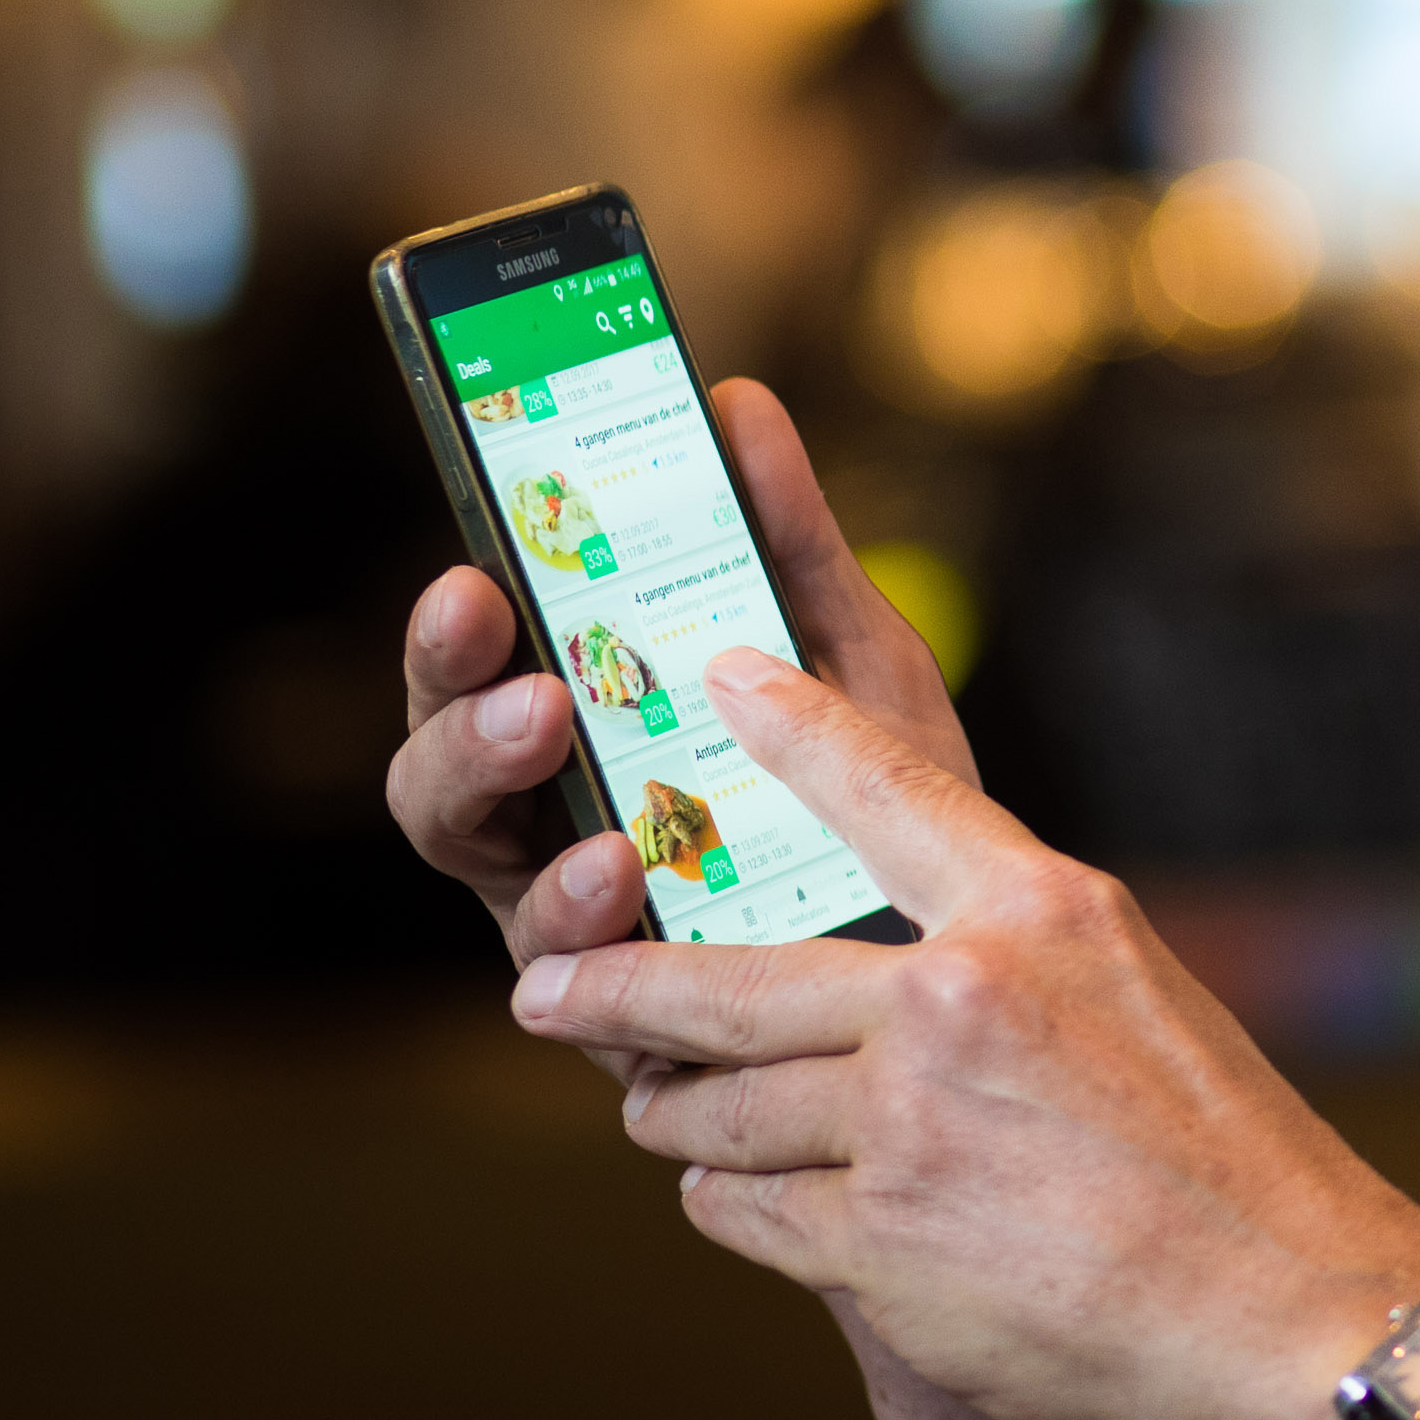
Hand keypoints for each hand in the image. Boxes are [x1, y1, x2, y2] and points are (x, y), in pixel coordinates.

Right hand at [383, 377, 972, 1075]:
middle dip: (462, 723)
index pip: (482, 671)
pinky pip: (570, 982)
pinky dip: (588, 929)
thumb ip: (792, 542)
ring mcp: (579, 932)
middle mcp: (553, 827)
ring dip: (518, 820)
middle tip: (528, 687)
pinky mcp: (625, 1019)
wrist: (973, 949)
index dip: (455, 632)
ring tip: (577, 776)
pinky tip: (626, 883)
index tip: (475, 579)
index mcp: (586, 730)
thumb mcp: (852, 654)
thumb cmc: (887, 789)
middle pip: (446, 775)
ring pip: (488, 878)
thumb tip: (738, 400)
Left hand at [507, 645, 1419, 1419]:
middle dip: (614, 990)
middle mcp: (961, 997)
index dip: (791, 725)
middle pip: (731, 983)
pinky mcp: (879, 1242)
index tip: (719, 676)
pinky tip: (739, 1199)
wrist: (1283, 1313)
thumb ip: (1015, 960)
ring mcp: (909, 1122)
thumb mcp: (1138, 998)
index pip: (886, 788)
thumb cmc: (1228, 1160)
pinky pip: (748, 1211)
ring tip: (655, 1112)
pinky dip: (733, 1205)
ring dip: (676, 1116)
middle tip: (548, 991)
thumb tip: (896, 964)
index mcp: (1040, 912)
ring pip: (720, 1108)